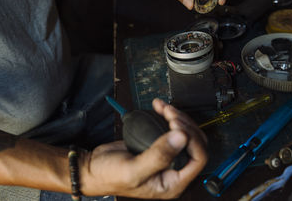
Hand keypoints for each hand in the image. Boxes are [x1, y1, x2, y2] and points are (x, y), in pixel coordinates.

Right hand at [79, 98, 207, 198]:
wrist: (93, 168)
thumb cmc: (110, 176)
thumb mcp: (133, 169)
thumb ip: (159, 155)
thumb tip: (182, 138)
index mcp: (173, 183)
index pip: (198, 158)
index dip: (192, 139)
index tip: (175, 126)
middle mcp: (173, 169)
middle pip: (194, 143)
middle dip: (184, 124)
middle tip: (170, 113)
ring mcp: (167, 156)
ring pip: (185, 133)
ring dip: (176, 116)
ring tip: (163, 107)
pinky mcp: (158, 144)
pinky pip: (171, 128)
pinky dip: (167, 115)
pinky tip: (159, 107)